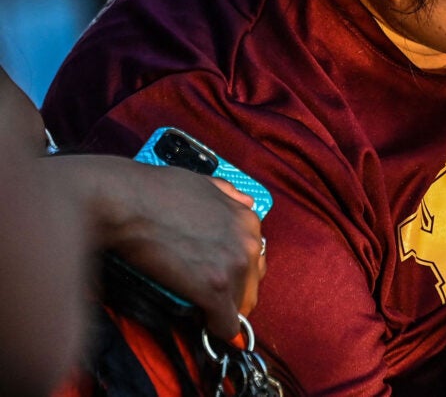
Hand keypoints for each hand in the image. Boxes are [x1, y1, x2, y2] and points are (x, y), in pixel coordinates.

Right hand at [82, 156, 264, 338]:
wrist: (123, 201)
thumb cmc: (153, 191)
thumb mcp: (203, 183)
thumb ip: (228, 196)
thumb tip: (245, 202)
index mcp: (247, 219)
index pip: (255, 258)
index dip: (234, 271)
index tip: (215, 277)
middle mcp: (248, 242)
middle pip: (252, 284)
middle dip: (231, 292)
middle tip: (205, 295)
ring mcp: (234, 266)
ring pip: (240, 306)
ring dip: (220, 310)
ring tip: (198, 308)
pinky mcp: (214, 289)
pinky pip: (227, 325)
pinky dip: (215, 329)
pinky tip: (202, 325)